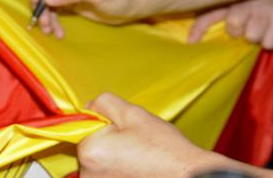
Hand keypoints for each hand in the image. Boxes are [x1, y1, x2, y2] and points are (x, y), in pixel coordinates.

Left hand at [78, 93, 216, 177]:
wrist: (189, 177)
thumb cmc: (164, 149)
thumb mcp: (133, 113)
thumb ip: (103, 103)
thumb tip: (88, 107)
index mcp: (89, 151)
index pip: (84, 129)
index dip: (106, 125)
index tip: (125, 132)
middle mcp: (88, 174)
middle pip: (92, 149)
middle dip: (109, 143)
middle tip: (136, 144)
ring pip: (100, 165)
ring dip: (114, 159)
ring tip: (139, 159)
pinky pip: (109, 176)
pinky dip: (120, 172)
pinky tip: (138, 170)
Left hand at [187, 0, 272, 48]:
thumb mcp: (231, 2)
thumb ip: (211, 18)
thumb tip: (191, 40)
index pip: (211, 12)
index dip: (199, 27)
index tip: (192, 41)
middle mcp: (249, 1)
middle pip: (234, 25)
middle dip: (236, 30)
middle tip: (244, 26)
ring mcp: (267, 10)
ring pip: (252, 36)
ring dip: (254, 36)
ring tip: (258, 28)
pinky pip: (270, 43)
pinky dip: (269, 41)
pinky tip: (270, 31)